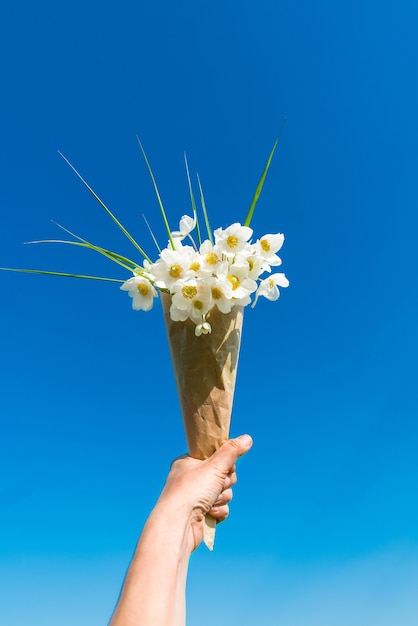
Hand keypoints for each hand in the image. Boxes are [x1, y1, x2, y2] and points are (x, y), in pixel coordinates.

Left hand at [157, 435, 252, 551]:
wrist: (178, 525)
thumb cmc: (191, 491)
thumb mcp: (215, 466)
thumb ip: (232, 451)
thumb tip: (247, 438)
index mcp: (189, 462)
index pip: (214, 456)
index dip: (224, 462)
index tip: (224, 465)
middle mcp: (191, 478)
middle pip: (223, 474)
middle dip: (225, 482)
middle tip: (217, 484)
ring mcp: (195, 496)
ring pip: (223, 492)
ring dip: (222, 497)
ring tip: (210, 501)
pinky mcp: (201, 513)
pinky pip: (220, 507)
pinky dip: (219, 510)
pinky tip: (209, 512)